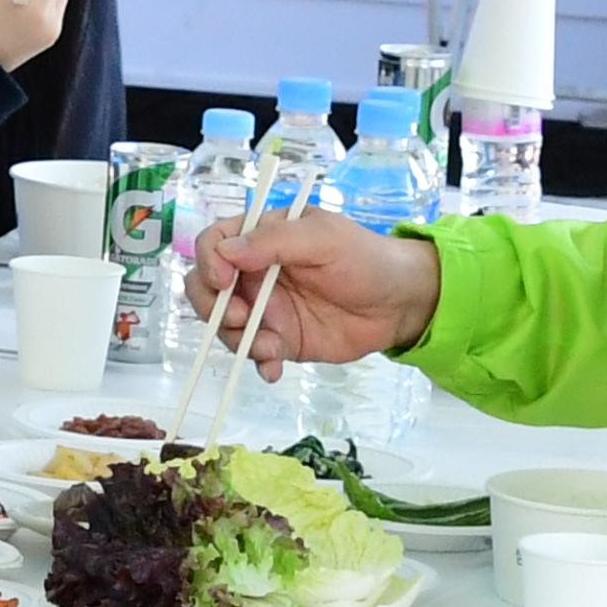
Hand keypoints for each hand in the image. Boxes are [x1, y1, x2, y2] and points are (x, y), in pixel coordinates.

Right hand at [193, 208, 440, 376]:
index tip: (224, 281)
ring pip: (225, 326)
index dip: (209, 261)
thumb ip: (275, 241)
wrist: (399, 303)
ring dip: (239, 339)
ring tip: (272, 346)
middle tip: (242, 317)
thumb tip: (225, 251)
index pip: (214, 243)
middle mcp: (255, 273)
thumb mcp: (323, 239)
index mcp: (262, 238)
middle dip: (213, 307)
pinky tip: (275, 368)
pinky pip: (253, 354)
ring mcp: (266, 309)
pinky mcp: (280, 340)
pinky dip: (258, 363)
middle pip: (206, 288)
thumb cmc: (365, 258)